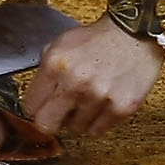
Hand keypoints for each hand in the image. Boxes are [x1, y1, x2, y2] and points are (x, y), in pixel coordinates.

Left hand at [22, 19, 164, 136]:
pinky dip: (97, 122)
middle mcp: (75, 83)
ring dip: (79, 118)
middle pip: (46, 125)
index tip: (43, 105)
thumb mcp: (62, 43)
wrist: (134, 33)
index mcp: (55, 64)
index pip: (30, 106)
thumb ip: (45, 70)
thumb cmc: (97, 39)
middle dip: (51, 120)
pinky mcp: (120, 108)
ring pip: (75, 130)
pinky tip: (101, 105)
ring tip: (88, 100)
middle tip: (60, 113)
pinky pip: (97, 132)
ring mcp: (98, 97)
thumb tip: (34, 98)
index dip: (37, 106)